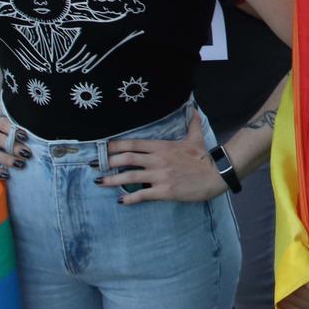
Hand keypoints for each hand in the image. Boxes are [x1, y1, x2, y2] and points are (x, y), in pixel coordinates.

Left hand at [100, 109, 223, 203]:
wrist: (215, 174)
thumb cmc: (204, 157)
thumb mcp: (196, 137)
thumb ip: (192, 123)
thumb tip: (194, 108)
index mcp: (162, 146)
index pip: (134, 144)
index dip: (115, 146)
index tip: (102, 147)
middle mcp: (157, 159)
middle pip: (126, 158)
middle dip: (107, 161)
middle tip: (93, 165)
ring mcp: (160, 175)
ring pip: (130, 176)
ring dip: (112, 180)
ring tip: (99, 182)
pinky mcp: (164, 190)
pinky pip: (142, 194)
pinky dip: (129, 198)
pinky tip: (120, 201)